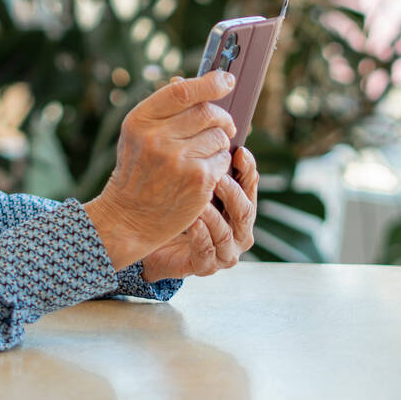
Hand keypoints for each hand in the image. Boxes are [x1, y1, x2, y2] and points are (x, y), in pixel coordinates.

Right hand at [84, 71, 237, 269]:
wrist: (128, 217)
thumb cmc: (136, 171)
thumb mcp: (137, 135)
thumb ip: (161, 109)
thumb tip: (186, 78)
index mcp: (140, 121)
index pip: (182, 91)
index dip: (209, 82)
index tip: (226, 80)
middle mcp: (158, 138)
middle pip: (208, 112)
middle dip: (221, 118)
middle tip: (223, 125)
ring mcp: (179, 160)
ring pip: (220, 136)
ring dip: (219, 144)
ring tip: (203, 155)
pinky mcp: (199, 180)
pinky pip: (224, 159)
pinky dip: (219, 165)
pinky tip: (203, 174)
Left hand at [141, 147, 259, 281]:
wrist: (150, 242)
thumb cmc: (174, 209)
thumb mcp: (192, 185)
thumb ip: (207, 166)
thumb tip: (215, 132)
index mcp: (239, 209)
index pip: (251, 187)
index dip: (248, 170)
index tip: (240, 152)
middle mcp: (238, 232)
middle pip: (246, 211)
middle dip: (233, 192)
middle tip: (218, 177)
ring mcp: (225, 252)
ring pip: (227, 233)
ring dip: (213, 215)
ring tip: (200, 201)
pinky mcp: (206, 267)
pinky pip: (206, 251)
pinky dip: (200, 235)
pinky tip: (191, 222)